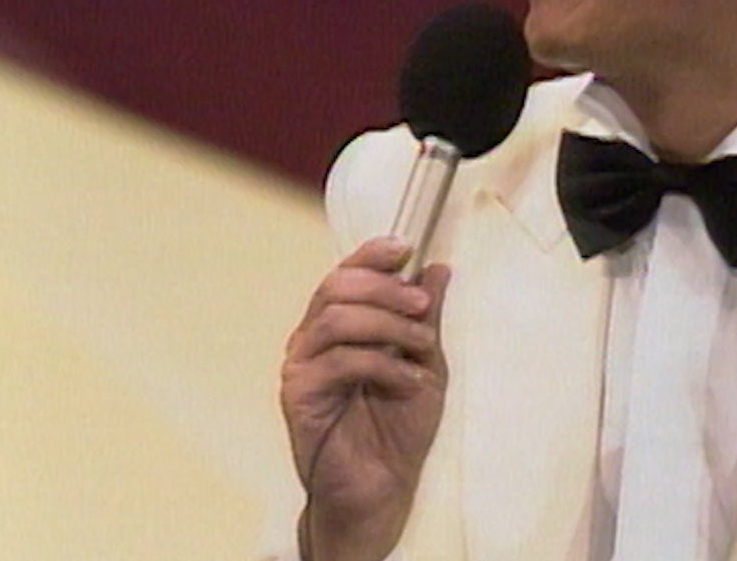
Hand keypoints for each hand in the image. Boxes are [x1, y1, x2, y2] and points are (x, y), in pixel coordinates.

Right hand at [280, 237, 450, 560]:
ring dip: (388, 325)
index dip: (371, 255)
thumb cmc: (399, 427)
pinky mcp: (298, 394)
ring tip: (423, 345)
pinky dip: (381, 363)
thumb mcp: (425, 361)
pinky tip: (408, 379)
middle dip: (385, 289)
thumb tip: (438, 268)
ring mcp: (301, 365)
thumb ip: (426, 316)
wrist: (383, 486)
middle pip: (336, 287)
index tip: (405, 249)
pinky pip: (338, 361)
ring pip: (336, 318)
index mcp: (338, 325)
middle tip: (422, 306)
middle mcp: (312, 338)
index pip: (344, 274)